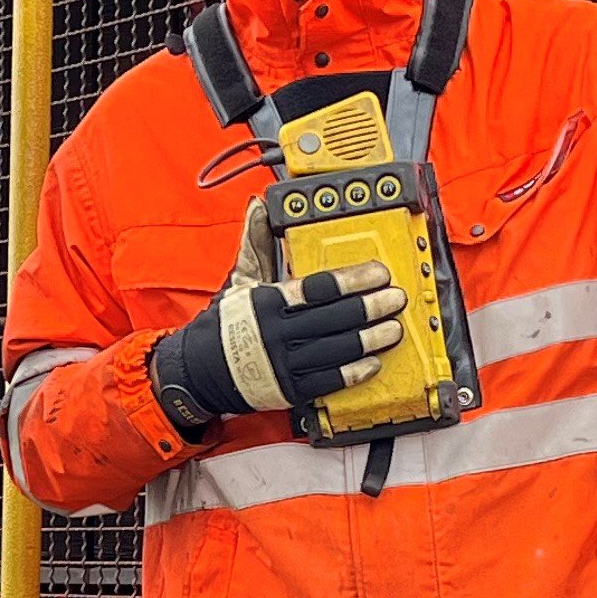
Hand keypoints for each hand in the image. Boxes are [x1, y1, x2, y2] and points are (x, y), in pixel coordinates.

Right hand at [154, 206, 404, 433]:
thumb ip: (254, 243)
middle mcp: (278, 332)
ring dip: (371, 339)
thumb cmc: (225, 324)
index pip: (319, 288)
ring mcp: (285, 363)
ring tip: (394, 328)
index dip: (354, 280)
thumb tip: (258, 207)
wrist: (200, 371)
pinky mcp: (290, 389)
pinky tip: (374, 361)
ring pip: (337, 349)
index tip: (378, 272)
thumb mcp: (239, 279)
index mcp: (268, 301)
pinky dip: (354, 371)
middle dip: (371, 307)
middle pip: (335, 317)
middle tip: (396, 298)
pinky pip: (329, 380)